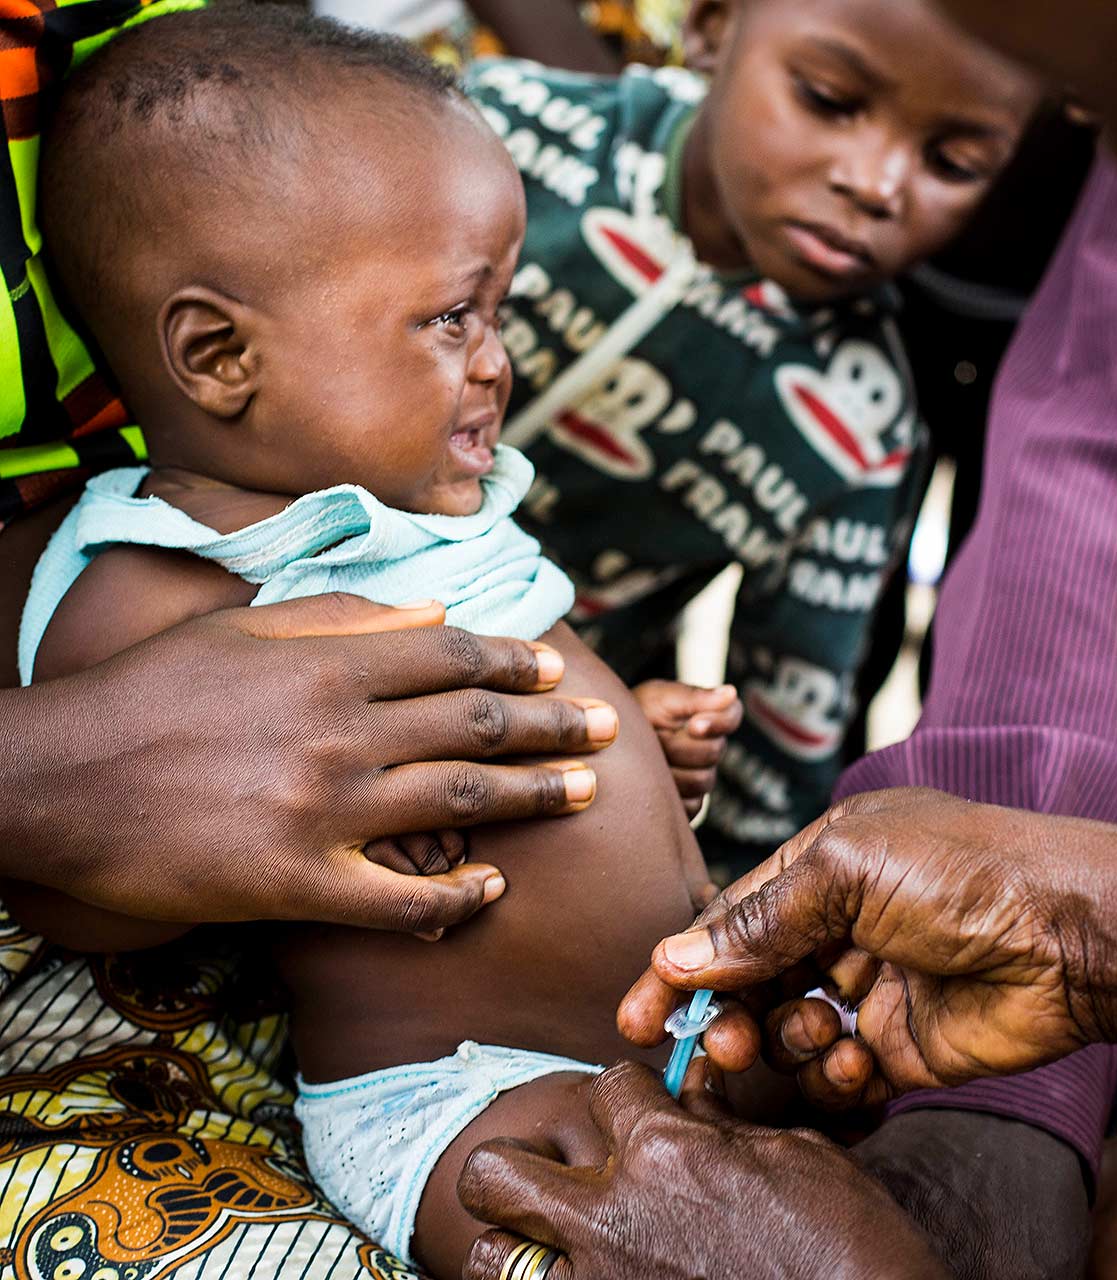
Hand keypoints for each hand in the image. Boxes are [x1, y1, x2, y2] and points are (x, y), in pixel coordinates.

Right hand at [6, 593, 618, 934]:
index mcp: (328, 663)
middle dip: (551, 725)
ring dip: (532, 794)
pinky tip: (493, 890)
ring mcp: (323, 810)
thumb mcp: (245, 626)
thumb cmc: (151, 691)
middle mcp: (340, 730)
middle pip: (474, 723)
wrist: (58, 779)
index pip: (452, 657)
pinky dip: (453, 896)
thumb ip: (348, 616)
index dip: (516, 665)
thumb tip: (436, 611)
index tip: (558, 673)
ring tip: (585, 793)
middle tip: (606, 731)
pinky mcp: (296, 883)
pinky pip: (399, 898)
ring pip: (457, 798)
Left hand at [457, 1061, 948, 1279]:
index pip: (605, 1085)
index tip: (643, 1117)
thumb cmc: (850, 1245)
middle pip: (496, 1171)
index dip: (627, 1095)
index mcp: (664, 1151)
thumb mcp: (795, 1159)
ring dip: (518, 1245)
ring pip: (489, 1256)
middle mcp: (612, 1218)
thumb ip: (721, 1127)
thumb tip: (688, 1102)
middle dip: (520, 1167)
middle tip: (562, 1182)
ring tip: (559, 1248)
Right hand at [619, 789, 1110, 1106]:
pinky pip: (838, 1075)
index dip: (679, 968)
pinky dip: (835, 1075)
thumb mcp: (846, 872)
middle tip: (720, 1046)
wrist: (1074, 936)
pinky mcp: (901, 1047)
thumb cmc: (965, 873)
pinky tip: (859, 1059)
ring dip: (786, 1042)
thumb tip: (675, 957)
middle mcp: (841, 926)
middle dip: (728, 1017)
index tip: (637, 1017)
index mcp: (822, 867)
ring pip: (787, 1032)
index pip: (728, 921)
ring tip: (817, 1034)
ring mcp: (870, 988)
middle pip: (750, 984)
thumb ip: (757, 920)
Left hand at [632, 680, 740, 815]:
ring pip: (701, 780)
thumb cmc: (636, 714)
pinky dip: (670, 794)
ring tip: (651, 759)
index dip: (717, 723)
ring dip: (672, 769)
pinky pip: (692, 804)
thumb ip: (694, 697)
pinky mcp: (689, 803)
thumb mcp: (659, 698)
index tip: (693, 725)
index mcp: (707, 715)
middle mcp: (710, 746)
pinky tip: (652, 780)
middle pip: (712, 752)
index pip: (732, 716)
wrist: (609, 743)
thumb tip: (730, 692)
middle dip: (679, 745)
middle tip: (654, 738)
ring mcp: (701, 775)